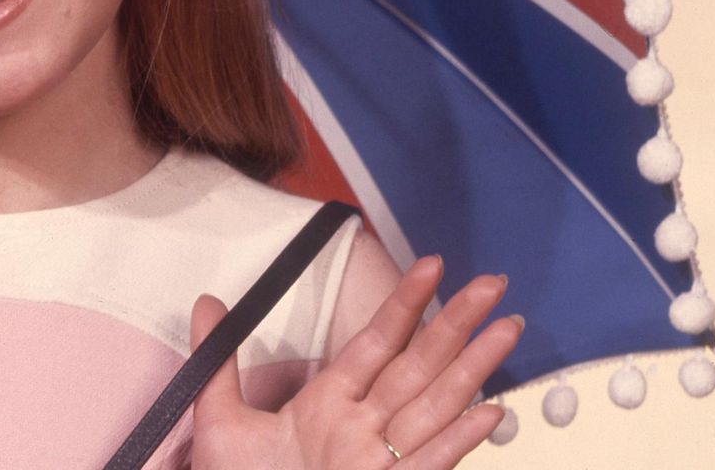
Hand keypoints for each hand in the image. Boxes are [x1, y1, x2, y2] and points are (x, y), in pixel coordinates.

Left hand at [188, 256, 520, 468]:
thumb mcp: (221, 421)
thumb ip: (219, 361)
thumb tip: (208, 303)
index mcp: (326, 404)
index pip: (375, 342)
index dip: (404, 304)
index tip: (431, 265)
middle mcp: (361, 428)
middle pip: (418, 366)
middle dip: (456, 324)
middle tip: (492, 283)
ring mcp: (377, 462)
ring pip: (435, 407)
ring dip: (472, 370)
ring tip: (506, 331)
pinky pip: (428, 464)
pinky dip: (458, 441)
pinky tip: (489, 413)